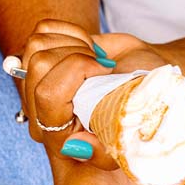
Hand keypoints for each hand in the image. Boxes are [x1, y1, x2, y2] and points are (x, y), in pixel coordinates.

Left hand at [19, 20, 168, 168]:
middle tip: (101, 68)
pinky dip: (71, 31)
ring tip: (95, 60)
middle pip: (39, 63)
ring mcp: (38, 80)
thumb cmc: (137, 113)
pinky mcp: (44, 54)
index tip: (104, 71)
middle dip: (76, 56)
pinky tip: (88, 48)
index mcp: (55, 132)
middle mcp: (39, 108)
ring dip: (75, 43)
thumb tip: (72, 145)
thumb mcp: (126, 140)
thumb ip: (102, 153)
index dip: (76, 70)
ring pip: (37, 45)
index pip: (47, 92)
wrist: (147, 84)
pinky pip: (44, 31)